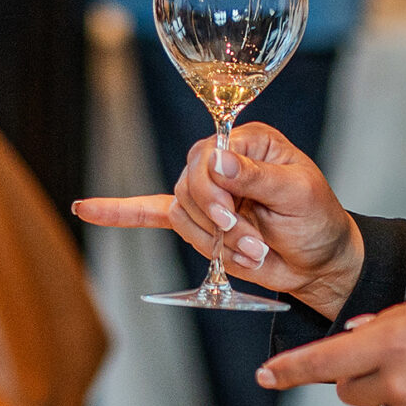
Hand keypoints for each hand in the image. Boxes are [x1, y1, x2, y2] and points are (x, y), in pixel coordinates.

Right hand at [74, 122, 363, 319]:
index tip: (234, 220)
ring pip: (182, 216)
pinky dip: (118, 213)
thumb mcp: (299, 194)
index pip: (206, 158)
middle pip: (189, 189)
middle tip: (250, 245)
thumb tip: (218, 161)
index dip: (213, 192)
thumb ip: (257, 177)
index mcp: (246, 143)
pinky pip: (149, 213)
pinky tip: (86, 209)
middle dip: (217, 226)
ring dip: (213, 243)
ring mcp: (206, 194)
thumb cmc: (318, 222)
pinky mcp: (198, 224)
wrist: (319, 262)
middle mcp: (221, 163)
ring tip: (249, 253)